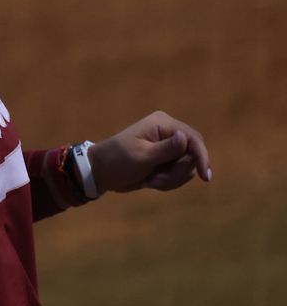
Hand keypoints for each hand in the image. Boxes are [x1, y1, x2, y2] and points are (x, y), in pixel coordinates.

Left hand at [89, 111, 212, 193]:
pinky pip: (178, 175)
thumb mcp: (142, 156)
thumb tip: (185, 136)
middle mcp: (168, 132)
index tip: (205, 177)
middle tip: (156, 179)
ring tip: (150, 180)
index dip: (202, 156)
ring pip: (186, 168)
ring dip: (171, 179)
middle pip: (192, 156)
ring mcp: (168, 147)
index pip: (193, 138)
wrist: (101, 172)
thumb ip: (167, 149)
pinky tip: (150, 181)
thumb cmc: (117, 161)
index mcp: (162, 124)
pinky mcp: (165, 160)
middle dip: (177, 173)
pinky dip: (167, 182)